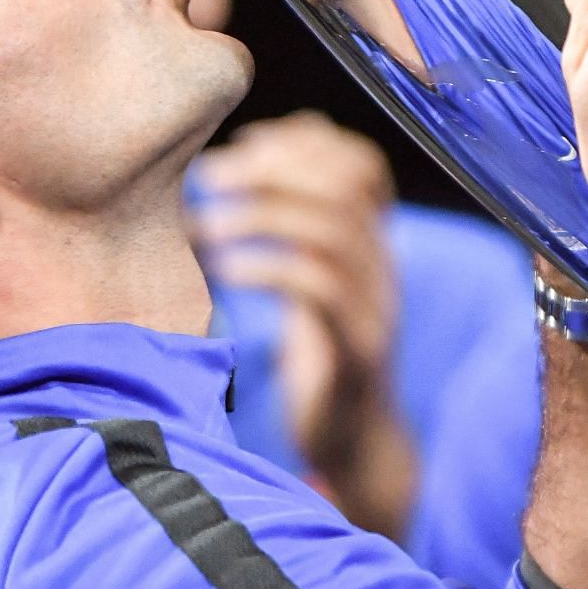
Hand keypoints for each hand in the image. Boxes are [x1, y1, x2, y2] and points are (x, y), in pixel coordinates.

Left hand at [190, 111, 415, 536]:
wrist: (355, 447)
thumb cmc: (321, 363)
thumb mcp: (311, 290)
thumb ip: (296, 238)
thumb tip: (245, 174)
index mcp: (372, 246)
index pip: (362, 164)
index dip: (308, 142)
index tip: (246, 143)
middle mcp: (382, 267)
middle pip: (344, 187)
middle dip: (274, 169)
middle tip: (210, 175)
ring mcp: (375, 307)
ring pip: (333, 231)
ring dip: (262, 216)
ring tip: (205, 224)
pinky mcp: (357, 350)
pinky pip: (319, 290)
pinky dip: (268, 268)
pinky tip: (224, 271)